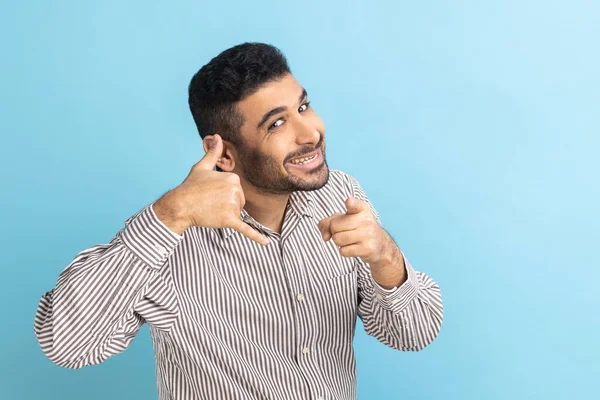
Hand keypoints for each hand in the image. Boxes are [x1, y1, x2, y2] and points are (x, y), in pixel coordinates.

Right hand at [153, 134, 269, 245]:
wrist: (180, 205)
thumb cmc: (191, 186)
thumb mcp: (202, 167)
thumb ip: (213, 153)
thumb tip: (217, 136)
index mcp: (233, 178)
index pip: (238, 190)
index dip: (225, 194)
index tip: (212, 193)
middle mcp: (235, 190)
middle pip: (240, 202)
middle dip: (227, 205)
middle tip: (210, 202)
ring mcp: (233, 206)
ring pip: (237, 213)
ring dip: (226, 215)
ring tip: (211, 210)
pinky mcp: (229, 220)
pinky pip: (246, 229)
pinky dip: (256, 237)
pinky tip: (266, 244)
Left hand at [317, 197, 387, 264]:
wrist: (379, 244)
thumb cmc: (357, 228)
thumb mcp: (344, 219)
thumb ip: (327, 223)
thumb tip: (325, 236)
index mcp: (361, 209)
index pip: (355, 205)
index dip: (351, 203)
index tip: (349, 202)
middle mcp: (367, 220)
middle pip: (335, 226)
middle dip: (334, 231)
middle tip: (345, 231)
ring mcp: (368, 235)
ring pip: (338, 239)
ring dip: (338, 242)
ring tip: (348, 239)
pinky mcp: (367, 249)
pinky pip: (343, 251)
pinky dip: (344, 251)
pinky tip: (353, 247)